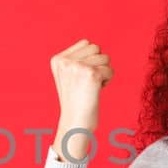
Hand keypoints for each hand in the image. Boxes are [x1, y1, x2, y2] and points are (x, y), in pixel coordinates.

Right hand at [49, 38, 113, 161]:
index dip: (90, 59)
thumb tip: (92, 45)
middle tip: (87, 82)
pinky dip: (107, 81)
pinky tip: (96, 91)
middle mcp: (65, 61)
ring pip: (105, 58)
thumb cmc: (75, 100)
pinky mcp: (91, 74)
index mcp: (57, 60)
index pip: (86, 43)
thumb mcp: (68, 75)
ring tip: (90, 87)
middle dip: (98, 64)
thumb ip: (76, 58)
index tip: (81, 77)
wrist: (75, 123)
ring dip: (103, 72)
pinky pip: (110, 70)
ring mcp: (78, 67)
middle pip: (96, 48)